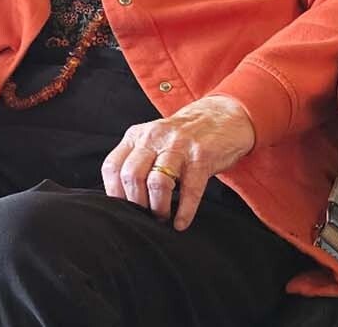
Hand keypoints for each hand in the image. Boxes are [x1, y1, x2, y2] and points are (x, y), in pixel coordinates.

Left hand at [101, 95, 255, 230]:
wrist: (225, 115)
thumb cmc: (185, 135)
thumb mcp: (154, 140)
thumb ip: (137, 160)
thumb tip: (123, 198)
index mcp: (138, 135)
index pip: (113, 166)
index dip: (115, 193)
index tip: (124, 209)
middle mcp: (155, 137)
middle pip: (131, 175)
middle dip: (136, 203)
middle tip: (145, 216)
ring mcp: (179, 145)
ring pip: (157, 182)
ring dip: (158, 207)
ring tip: (163, 217)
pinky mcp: (201, 156)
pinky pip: (189, 190)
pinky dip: (184, 212)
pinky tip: (181, 222)